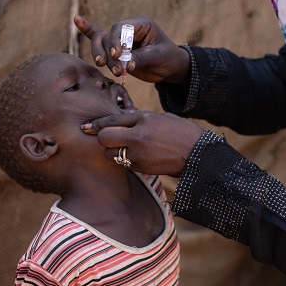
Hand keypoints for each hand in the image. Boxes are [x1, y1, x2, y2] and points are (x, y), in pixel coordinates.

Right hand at [74, 15, 190, 85]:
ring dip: (103, 57)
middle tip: (115, 69)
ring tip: (111, 70)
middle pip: (108, 35)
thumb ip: (141, 59)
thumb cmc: (168, 58)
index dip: (116, 41)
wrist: (171, 67)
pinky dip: (88, 31)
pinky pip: (100, 39)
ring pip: (102, 43)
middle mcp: (128, 29)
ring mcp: (121, 39)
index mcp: (140, 25)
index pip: (121, 28)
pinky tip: (78, 20)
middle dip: (109, 53)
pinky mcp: (116, 50)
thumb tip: (125, 65)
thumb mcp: (158, 57)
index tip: (117, 55)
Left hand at [80, 110, 204, 176]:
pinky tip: (135, 157)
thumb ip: (140, 118)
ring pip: (110, 154)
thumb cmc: (182, 132)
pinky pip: (124, 164)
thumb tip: (121, 120)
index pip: (112, 120)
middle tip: (106, 138)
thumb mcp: (161, 117)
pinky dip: (126, 161)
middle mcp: (139, 135)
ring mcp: (140, 153)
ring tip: (122, 149)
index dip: (97, 124)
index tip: (87, 127)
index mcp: (144, 118)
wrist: (198, 154)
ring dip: (112, 151)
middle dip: (102, 138)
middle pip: (104, 138)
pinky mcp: (142, 168)